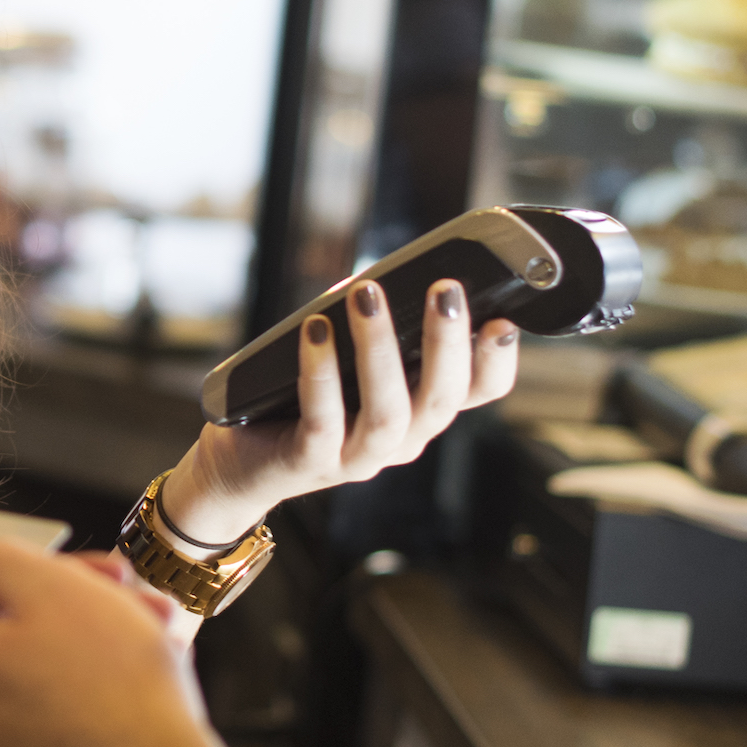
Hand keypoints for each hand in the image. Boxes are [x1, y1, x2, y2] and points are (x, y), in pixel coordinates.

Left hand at [0, 542, 226, 746]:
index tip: (105, 581)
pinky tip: (135, 725)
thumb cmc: (110, 687)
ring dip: (92, 678)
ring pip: (41, 706)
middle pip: (15, 655)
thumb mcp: (52, 585)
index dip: (52, 584)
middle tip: (144, 617)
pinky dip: (91, 738)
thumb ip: (2, 561)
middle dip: (80, 628)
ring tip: (155, 668)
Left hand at [161, 279, 522, 552]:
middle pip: (441, 401)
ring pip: (388, 414)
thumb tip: (374, 280)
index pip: (476, 393)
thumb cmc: (300, 401)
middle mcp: (400, 441)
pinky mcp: (310, 462)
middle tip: (445, 289)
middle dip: (448, 344)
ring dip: (382, 351)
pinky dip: (321, 371)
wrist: (242, 466)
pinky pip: (323, 421)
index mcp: (419, 413)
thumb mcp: (348, 364)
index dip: (496, 363)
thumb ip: (370, 330)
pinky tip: (315, 330)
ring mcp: (357, 458)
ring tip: (368, 296)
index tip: (504, 321)